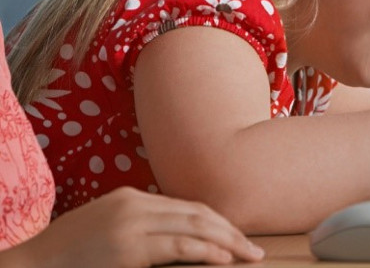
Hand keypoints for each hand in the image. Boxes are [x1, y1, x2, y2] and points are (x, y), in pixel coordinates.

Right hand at [8, 187, 262, 267]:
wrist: (27, 266)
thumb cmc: (65, 257)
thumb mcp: (104, 232)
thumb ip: (138, 231)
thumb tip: (177, 242)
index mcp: (130, 197)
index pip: (187, 207)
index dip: (217, 222)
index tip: (238, 238)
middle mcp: (134, 203)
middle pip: (197, 213)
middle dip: (230, 231)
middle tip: (253, 249)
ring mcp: (130, 222)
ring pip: (194, 226)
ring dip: (227, 242)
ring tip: (249, 255)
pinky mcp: (127, 246)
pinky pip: (179, 245)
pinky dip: (207, 251)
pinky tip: (225, 259)